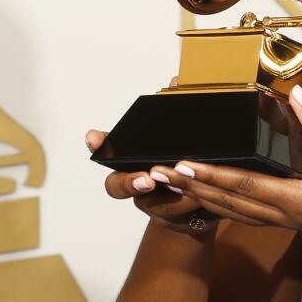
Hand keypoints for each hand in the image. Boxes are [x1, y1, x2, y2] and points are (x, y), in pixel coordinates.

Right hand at [86, 76, 212, 233]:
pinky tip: (206, 198)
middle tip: (147, 178)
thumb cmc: (189, 161)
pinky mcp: (176, 220)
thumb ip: (177, 110)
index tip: (94, 138)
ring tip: (189, 189)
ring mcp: (153, 205)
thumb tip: (176, 81)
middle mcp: (137, 183)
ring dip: (173, 197)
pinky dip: (194, 207)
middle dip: (131, 182)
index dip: (98, 144)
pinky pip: (182, 217)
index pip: (108, 150)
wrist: (207, 199)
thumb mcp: (185, 135)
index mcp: (134, 160)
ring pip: (155, 205)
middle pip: (118, 185)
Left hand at [151, 86, 301, 257]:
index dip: (209, 174)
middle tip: (159, 175)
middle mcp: (284, 215)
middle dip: (192, 188)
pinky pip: (251, 214)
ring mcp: (288, 221)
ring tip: (178, 185)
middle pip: (228, 203)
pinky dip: (228, 204)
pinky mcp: (295, 221)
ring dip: (204, 198)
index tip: (179, 164)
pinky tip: (220, 196)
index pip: (242, 185)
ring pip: (236, 212)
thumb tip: (297, 95)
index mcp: (294, 200)